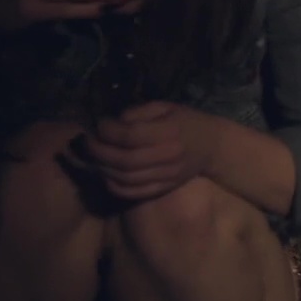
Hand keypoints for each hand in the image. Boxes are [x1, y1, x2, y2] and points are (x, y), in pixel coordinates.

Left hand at [76, 102, 214, 201]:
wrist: (212, 146)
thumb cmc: (186, 121)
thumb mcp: (164, 107)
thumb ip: (137, 113)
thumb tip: (112, 124)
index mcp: (169, 131)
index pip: (131, 136)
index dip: (108, 131)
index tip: (98, 124)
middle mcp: (167, 156)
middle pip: (125, 160)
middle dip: (99, 151)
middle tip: (88, 142)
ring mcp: (166, 176)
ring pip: (126, 179)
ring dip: (103, 169)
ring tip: (94, 157)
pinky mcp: (163, 188)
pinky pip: (133, 193)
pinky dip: (114, 186)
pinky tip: (106, 175)